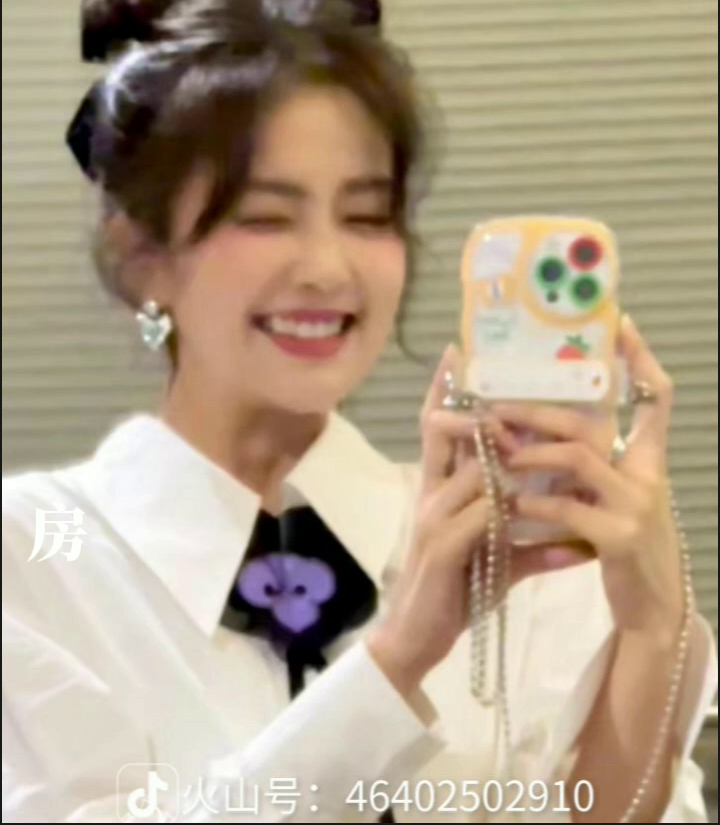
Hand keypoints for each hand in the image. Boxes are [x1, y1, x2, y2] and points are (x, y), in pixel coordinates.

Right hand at [367, 344, 591, 698]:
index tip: (456, 353)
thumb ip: (531, 544)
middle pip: (448, 436)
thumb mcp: (496, 560)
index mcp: (440, 491)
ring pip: (474, 473)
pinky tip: (540, 517)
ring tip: (540, 448)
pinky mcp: (442, 546)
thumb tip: (576, 540)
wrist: (414, 637)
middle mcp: (432, 495)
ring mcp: (434, 518)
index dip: (444, 392)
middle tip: (506, 394)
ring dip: (508, 461)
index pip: (436, 431)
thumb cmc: (454, 592)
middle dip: (480, 412)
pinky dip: (512, 514)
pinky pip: (481, 517)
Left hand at [495, 315, 687, 646]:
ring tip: (498, 453)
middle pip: (592, 425)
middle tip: (497, 409)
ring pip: (577, 458)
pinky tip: (511, 502)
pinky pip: (568, 508)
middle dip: (540, 413)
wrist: (652, 614)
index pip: (656, 399)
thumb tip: (540, 436)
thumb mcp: (616, 502)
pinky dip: (533, 502)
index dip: (642, 360)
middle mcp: (648, 476)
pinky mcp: (620, 539)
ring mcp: (637, 507)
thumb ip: (592, 471)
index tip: (624, 324)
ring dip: (530, 452)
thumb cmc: (626, 552)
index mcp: (648, 463)